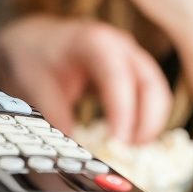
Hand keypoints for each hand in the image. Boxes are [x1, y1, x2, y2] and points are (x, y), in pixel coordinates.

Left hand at [0, 15, 170, 144]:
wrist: (35, 39)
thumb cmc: (35, 57)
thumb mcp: (36, 85)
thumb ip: (55, 116)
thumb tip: (71, 151)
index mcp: (96, 42)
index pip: (118, 78)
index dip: (123, 112)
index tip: (118, 142)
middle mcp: (121, 47)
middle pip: (151, 85)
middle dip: (147, 122)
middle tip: (129, 152)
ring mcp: (132, 58)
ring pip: (157, 93)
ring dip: (150, 124)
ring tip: (130, 151)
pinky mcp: (134, 73)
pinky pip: (151, 97)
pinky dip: (146, 120)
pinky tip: (129, 140)